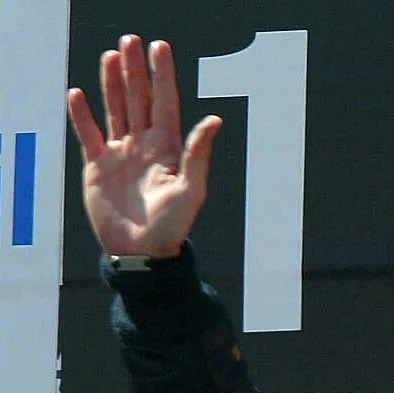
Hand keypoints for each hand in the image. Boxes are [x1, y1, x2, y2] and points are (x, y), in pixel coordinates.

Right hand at [66, 35, 220, 259]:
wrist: (142, 252)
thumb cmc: (173, 225)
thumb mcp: (191, 190)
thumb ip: (198, 154)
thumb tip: (215, 120)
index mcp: (169, 148)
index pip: (165, 102)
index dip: (162, 75)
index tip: (159, 48)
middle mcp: (145, 145)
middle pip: (138, 99)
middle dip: (135, 70)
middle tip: (130, 40)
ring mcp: (120, 153)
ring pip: (115, 109)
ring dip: (112, 83)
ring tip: (110, 56)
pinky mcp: (98, 166)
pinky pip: (88, 134)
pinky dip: (82, 115)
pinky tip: (78, 93)